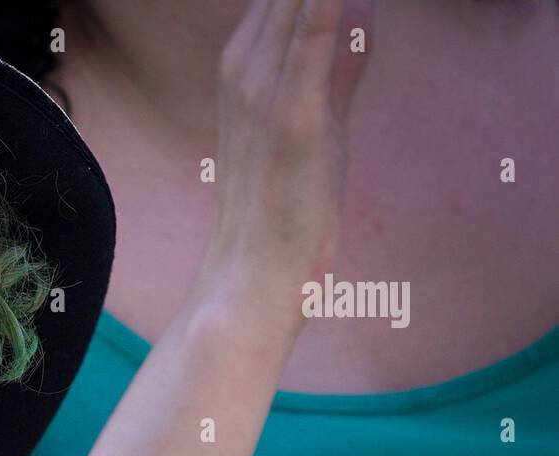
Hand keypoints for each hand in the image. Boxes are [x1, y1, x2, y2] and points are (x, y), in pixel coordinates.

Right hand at [191, 0, 373, 325]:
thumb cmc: (278, 209)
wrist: (250, 276)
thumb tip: (365, 18)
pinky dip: (333, 3)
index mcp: (242, 67)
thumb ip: (339, 67)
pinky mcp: (296, 115)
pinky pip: (320, 34)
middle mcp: (245, 66)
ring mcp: (265, 89)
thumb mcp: (313, 125)